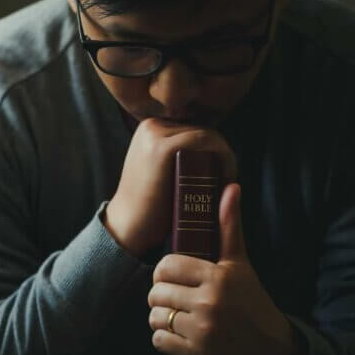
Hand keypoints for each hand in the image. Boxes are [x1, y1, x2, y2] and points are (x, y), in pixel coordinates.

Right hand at [104, 118, 237, 256]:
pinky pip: (206, 141)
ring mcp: (154, 134)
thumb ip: (178, 157)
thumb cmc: (150, 207)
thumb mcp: (161, 172)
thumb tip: (212, 152)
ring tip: (225, 184)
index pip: (195, 130)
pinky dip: (223, 157)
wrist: (128, 229)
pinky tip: (224, 179)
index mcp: (150, 128)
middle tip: (226, 183)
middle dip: (221, 155)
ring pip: (208, 135)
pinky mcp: (162, 147)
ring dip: (225, 158)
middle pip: (203, 131)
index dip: (215, 151)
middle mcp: (151, 125)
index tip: (222, 176)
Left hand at [147, 183, 302, 354]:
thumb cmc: (252, 303)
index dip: (165, 272)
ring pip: (155, 317)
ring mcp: (202, 332)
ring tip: (178, 317)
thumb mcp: (241, 264)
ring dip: (162, 319)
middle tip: (176, 299)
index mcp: (218, 277)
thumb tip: (231, 187)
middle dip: (162, 296)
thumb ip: (230, 226)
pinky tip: (181, 336)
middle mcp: (210, 303)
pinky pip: (159, 342)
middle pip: (156, 292)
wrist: (275, 353)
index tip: (173, 278)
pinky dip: (165, 340)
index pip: (166, 266)